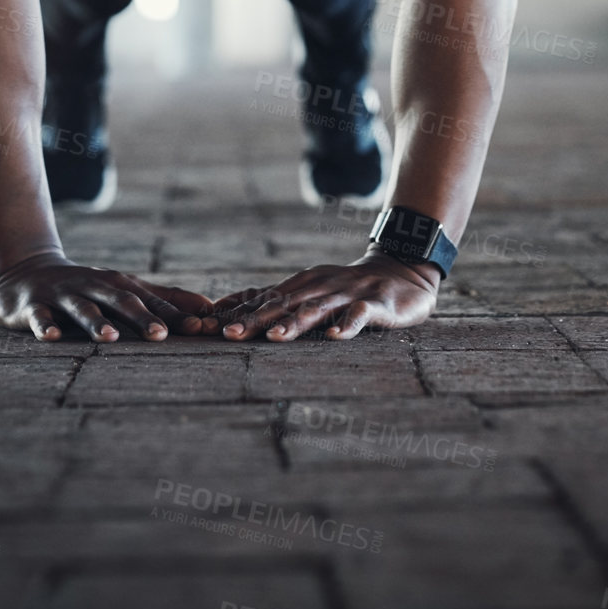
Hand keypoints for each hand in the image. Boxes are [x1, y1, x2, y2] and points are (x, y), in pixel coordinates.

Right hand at [0, 254, 215, 342]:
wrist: (27, 272)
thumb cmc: (88, 287)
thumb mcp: (125, 290)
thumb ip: (165, 299)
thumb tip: (208, 308)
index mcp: (120, 287)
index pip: (153, 302)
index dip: (177, 315)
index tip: (203, 328)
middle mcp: (96, 288)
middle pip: (121, 303)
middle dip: (141, 318)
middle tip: (161, 335)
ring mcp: (65, 296)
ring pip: (83, 309)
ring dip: (96, 323)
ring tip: (111, 337)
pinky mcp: (35, 307)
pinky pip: (40, 318)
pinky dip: (46, 326)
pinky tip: (52, 337)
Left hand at [209, 253, 438, 341]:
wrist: (402, 271)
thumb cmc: (348, 288)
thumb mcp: (309, 290)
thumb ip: (272, 300)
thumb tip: (224, 309)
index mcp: (301, 285)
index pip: (263, 299)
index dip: (235, 314)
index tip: (205, 328)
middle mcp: (319, 287)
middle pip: (283, 304)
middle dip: (255, 320)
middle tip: (227, 336)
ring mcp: (347, 294)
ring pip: (317, 309)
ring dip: (294, 323)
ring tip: (274, 337)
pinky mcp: (376, 304)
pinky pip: (360, 315)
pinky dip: (347, 325)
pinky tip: (335, 337)